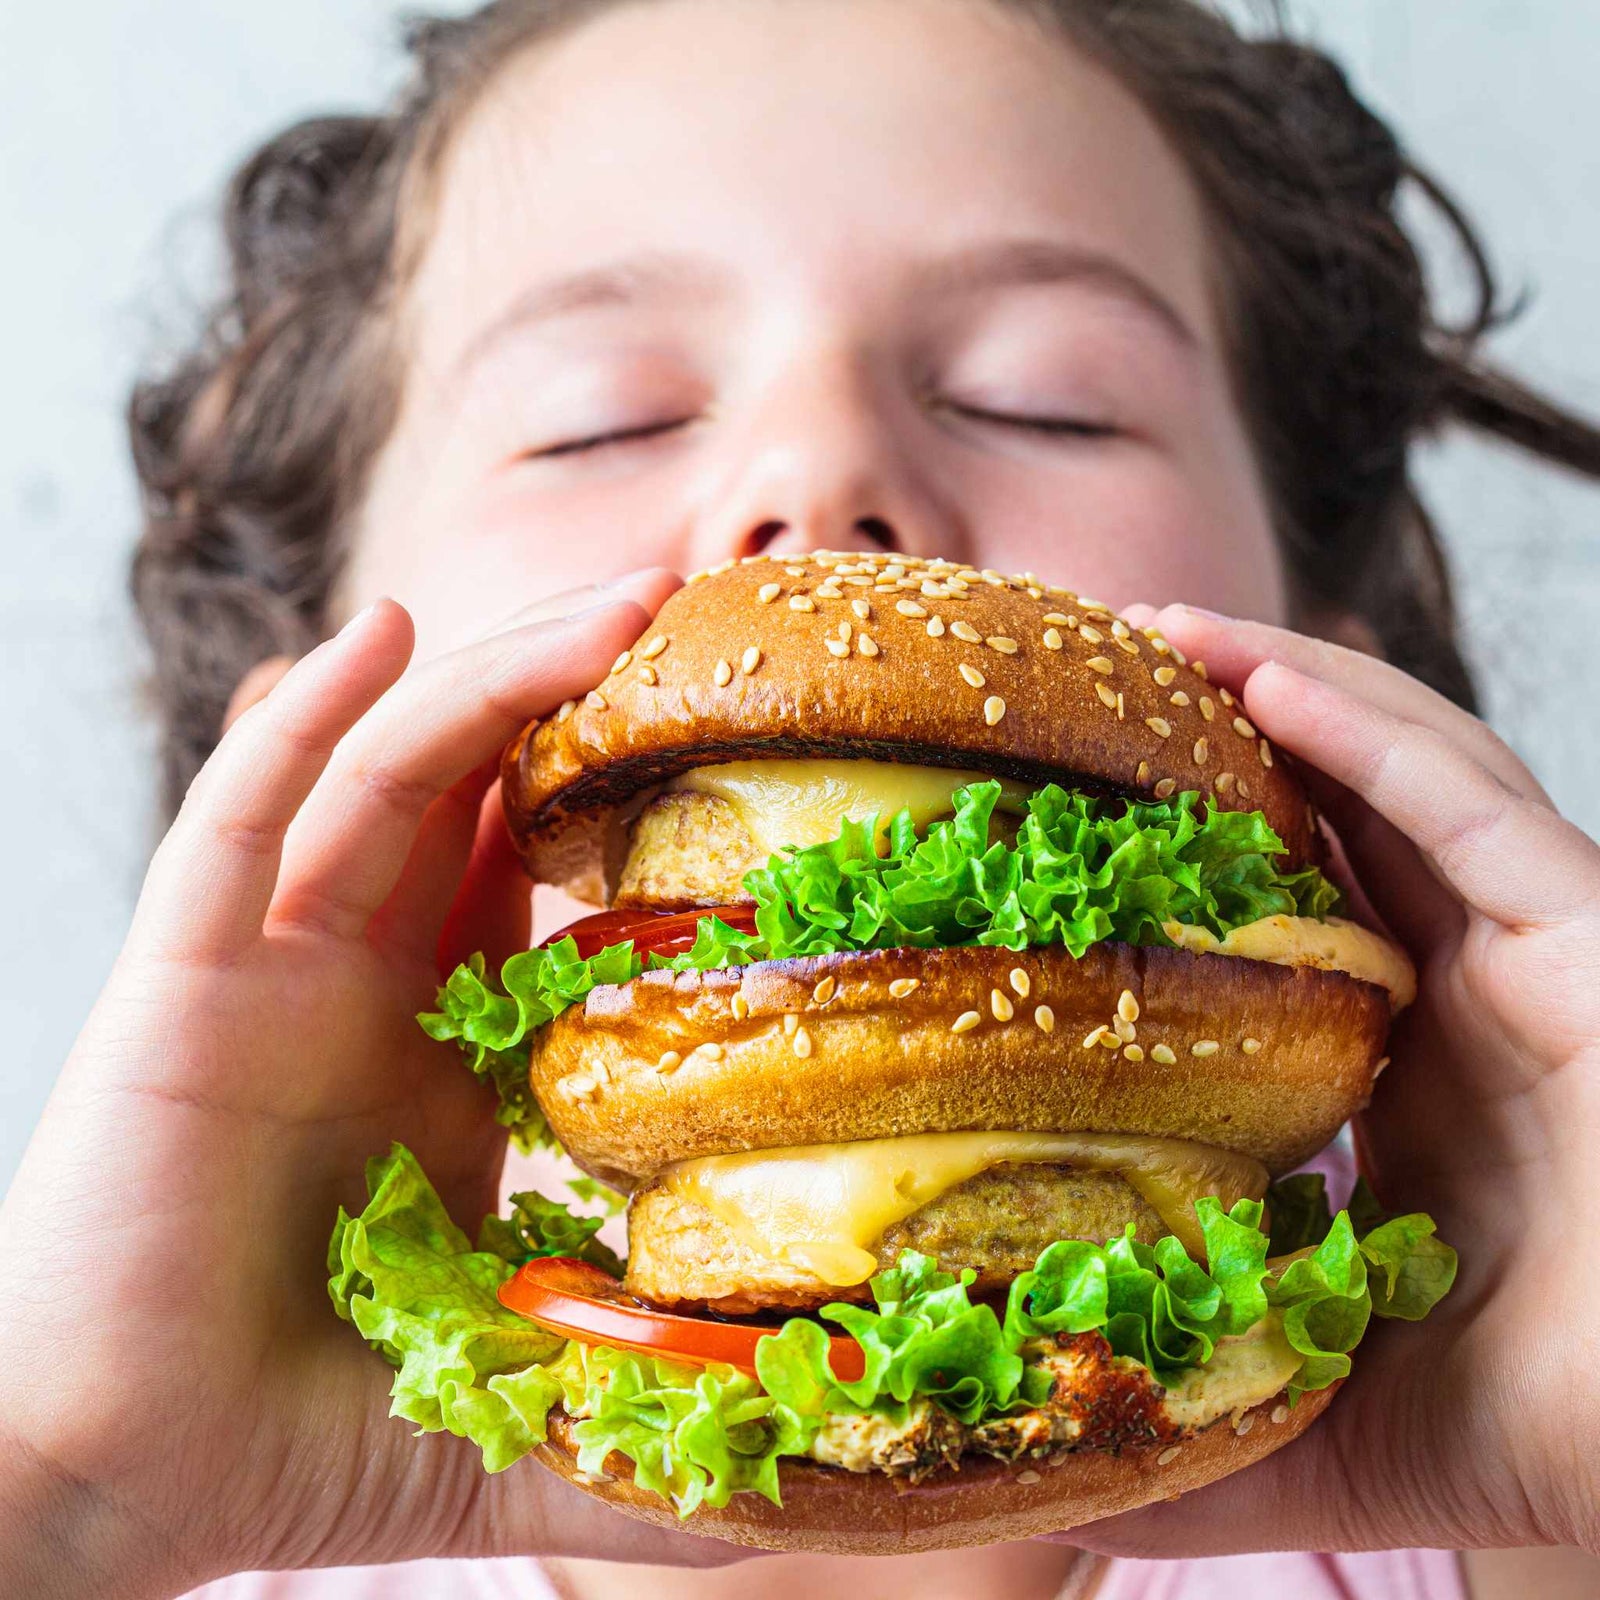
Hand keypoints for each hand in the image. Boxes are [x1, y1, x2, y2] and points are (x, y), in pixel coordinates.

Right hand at [0, 574, 747, 1596]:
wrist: (112, 1488)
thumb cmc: (299, 1445)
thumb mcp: (515, 1417)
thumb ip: (656, 1447)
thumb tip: (830, 1485)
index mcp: (440, 1060)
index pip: (545, 893)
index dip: (632, 810)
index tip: (745, 750)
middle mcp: (360, 989)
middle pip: (484, 799)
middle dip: (580, 700)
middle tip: (694, 617)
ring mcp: (270, 970)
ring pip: (388, 778)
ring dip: (491, 679)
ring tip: (611, 606)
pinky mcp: (179, 983)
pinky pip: (238, 823)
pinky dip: (301, 722)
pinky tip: (371, 638)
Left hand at [1073, 606, 1599, 1558]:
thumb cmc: (1546, 1435)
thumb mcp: (1322, 1407)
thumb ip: (1191, 1412)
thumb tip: (1039, 1480)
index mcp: (1404, 1067)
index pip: (1285, 918)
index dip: (1185, 852)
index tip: (1057, 814)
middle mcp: (1468, 989)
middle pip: (1333, 820)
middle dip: (1223, 738)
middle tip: (1093, 678)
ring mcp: (1539, 949)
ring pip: (1399, 775)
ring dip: (1280, 690)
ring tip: (1158, 636)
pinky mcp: (1599, 934)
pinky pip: (1472, 802)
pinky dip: (1367, 732)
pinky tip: (1261, 677)